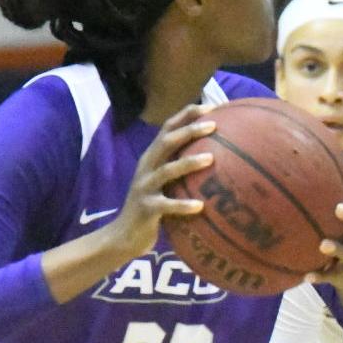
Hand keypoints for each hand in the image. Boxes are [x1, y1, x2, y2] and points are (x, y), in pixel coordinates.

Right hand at [105, 104, 215, 256]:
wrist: (124, 236)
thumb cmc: (153, 208)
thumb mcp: (166, 184)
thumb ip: (182, 169)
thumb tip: (219, 158)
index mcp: (152, 158)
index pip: (169, 128)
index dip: (188, 114)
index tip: (213, 106)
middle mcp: (146, 167)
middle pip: (167, 141)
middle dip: (190, 130)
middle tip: (214, 125)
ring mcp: (144, 187)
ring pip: (167, 170)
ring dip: (189, 163)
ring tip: (211, 159)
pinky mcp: (146, 208)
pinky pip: (166, 205)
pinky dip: (183, 205)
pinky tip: (200, 206)